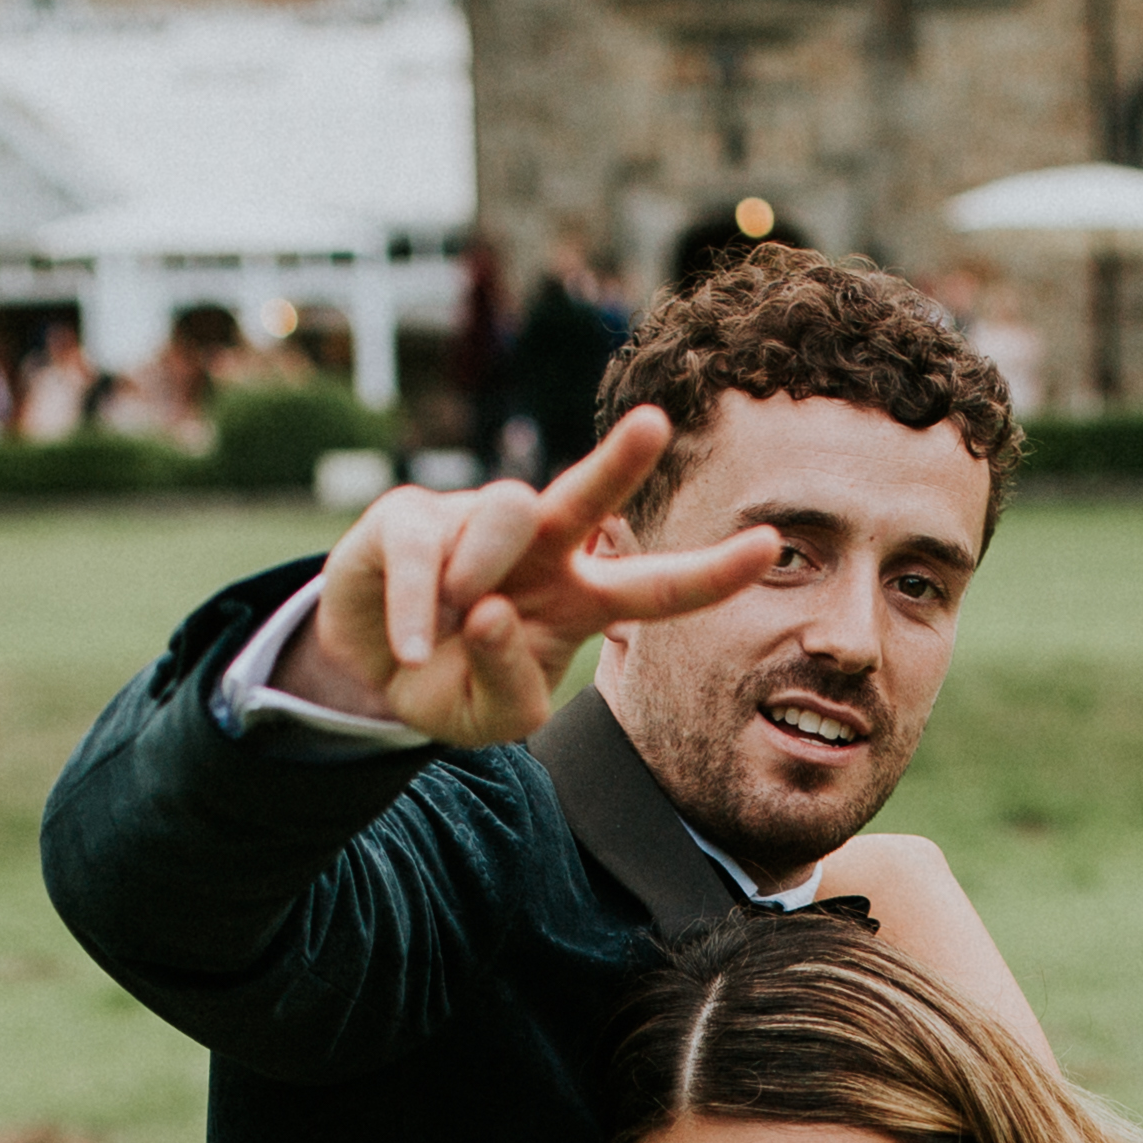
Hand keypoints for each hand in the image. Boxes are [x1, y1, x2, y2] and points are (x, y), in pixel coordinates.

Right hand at [272, 406, 779, 748]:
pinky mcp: (413, 516)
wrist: (371, 671)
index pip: (657, 587)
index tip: (771, 545)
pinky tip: (410, 646)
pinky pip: (427, 551)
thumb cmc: (452, 684)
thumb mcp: (491, 719)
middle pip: (587, 498)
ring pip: (504, 514)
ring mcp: (476, 523)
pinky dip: (418, 609)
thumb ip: (509, 683)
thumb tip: (489, 607)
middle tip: (654, 423)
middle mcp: (539, 550)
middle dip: (619, 461)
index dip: (712, 572)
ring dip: (479, 576)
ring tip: (449, 628)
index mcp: (578, 599)